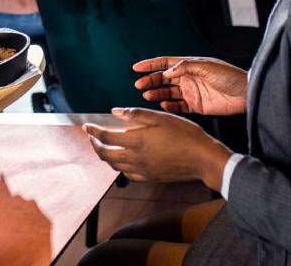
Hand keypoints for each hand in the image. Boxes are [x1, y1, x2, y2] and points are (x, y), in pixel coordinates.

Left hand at [83, 107, 230, 189]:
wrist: (203, 159)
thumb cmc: (185, 135)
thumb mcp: (161, 117)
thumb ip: (136, 115)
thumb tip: (115, 112)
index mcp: (137, 141)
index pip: (106, 137)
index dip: (93, 131)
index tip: (86, 126)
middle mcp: (136, 158)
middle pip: (105, 154)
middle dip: (95, 145)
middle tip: (92, 137)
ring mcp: (142, 170)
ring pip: (114, 166)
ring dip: (105, 156)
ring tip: (103, 147)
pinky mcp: (150, 178)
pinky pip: (127, 174)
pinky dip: (119, 166)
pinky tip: (122, 160)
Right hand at [133, 57, 247, 115]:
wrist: (246, 94)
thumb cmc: (229, 76)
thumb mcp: (207, 67)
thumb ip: (186, 67)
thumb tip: (167, 71)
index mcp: (190, 66)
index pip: (165, 63)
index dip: (150, 65)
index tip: (136, 68)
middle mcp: (188, 78)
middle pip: (164, 79)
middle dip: (150, 81)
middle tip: (139, 85)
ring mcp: (192, 92)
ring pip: (168, 92)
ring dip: (157, 93)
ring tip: (147, 96)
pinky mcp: (197, 106)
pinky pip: (179, 106)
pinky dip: (170, 106)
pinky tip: (163, 105)